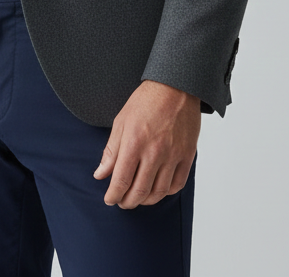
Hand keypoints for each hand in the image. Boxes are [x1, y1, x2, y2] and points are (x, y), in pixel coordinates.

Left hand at [93, 79, 200, 208]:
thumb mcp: (121, 121)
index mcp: (134, 142)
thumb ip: (111, 151)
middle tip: (122, 202)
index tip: (109, 199)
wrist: (175, 87)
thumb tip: (100, 174)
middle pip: (139, 191)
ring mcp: (173, 155)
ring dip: (146, 200)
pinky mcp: (187, 155)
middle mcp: (154, 152)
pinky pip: (177, 184)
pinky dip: (165, 192)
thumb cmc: (146, 101)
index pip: (121, 180)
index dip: (113, 195)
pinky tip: (157, 189)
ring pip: (159, 192)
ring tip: (138, 198)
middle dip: (127, 201)